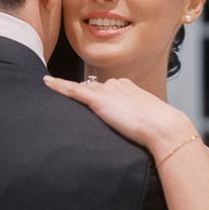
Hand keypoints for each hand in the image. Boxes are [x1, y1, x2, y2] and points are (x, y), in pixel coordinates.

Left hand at [43, 75, 196, 157]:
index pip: (105, 89)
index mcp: (126, 85)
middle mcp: (115, 84)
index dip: (98, 98)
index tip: (94, 105)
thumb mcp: (144, 118)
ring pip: (82, 90)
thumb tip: (128, 126)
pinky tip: (46, 82)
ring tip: (55, 95)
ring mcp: (106, 91)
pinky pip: (73, 90)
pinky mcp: (98, 101)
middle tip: (79, 112)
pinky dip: (59, 86)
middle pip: (92, 89)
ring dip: (70, 94)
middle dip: (85, 98)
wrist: (162, 126)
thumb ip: (132, 117)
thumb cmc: (158, 127)